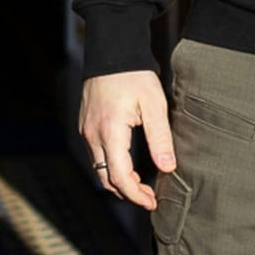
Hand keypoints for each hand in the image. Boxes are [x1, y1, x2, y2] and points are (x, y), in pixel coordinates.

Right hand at [78, 70, 175, 210]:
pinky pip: (96, 155)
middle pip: (106, 178)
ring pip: (99, 168)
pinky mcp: (86, 125)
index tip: (152, 202)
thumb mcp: (154, 105)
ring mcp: (86, 130)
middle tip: (150, 197)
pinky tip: (129, 164)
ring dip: (119, 181)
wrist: (112, 52)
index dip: (136, 195)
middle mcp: (93, 134)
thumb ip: (160, 138)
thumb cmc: (134, 76)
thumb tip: (168, 168)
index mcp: (110, 132)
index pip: (120, 177)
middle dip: (127, 193)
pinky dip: (111, 166)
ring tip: (143, 184)